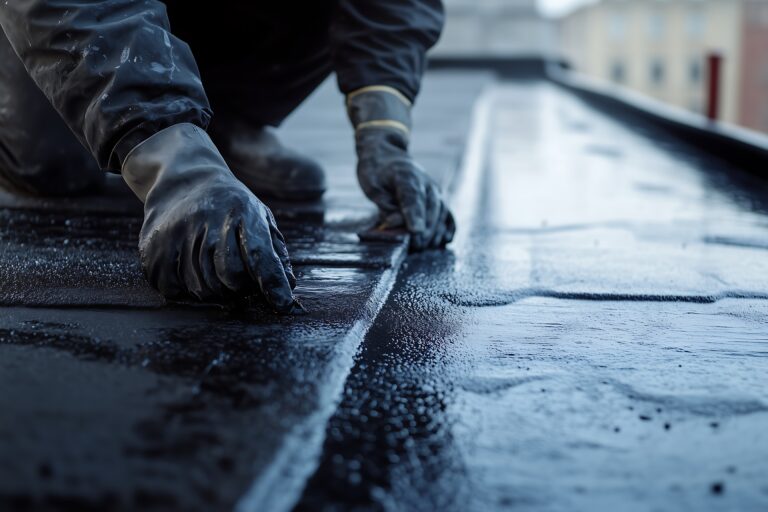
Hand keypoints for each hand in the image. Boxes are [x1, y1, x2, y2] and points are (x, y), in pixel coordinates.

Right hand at [122, 123, 298, 311]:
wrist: (182, 182)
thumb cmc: (231, 207)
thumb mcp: (260, 217)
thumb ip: (275, 252)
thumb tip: (288, 288)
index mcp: (242, 212)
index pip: (259, 255)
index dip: (272, 283)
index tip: (284, 305)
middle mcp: (208, 220)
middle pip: (230, 277)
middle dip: (239, 286)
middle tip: (238, 277)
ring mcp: (178, 233)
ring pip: (202, 287)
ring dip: (213, 288)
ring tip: (212, 267)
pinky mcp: (154, 248)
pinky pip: (174, 289)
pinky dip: (184, 289)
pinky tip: (189, 268)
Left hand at [355, 129, 454, 250]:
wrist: (388, 157)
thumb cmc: (377, 172)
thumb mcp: (372, 186)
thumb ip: (384, 205)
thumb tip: (392, 223)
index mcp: (407, 175)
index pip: (412, 197)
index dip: (414, 215)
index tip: (415, 231)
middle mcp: (426, 183)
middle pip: (430, 209)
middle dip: (423, 231)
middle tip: (413, 247)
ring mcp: (435, 191)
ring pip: (440, 214)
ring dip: (433, 233)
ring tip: (422, 248)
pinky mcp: (439, 199)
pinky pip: (448, 215)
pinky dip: (447, 229)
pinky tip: (443, 241)